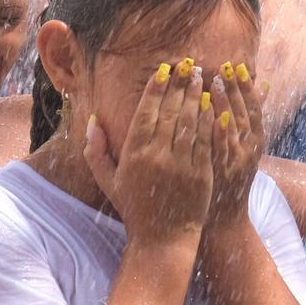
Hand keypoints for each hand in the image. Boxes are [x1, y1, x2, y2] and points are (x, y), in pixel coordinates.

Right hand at [82, 58, 214, 246]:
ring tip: (201, 77)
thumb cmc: (134, 209)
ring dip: (196, 96)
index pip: (146, 112)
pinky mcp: (202, 173)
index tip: (164, 69)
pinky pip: (206, 139)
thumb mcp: (108, 181)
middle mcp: (158, 156)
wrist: (163, 240)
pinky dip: (210, 119)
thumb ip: (96, 151)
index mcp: (134, 155)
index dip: (156, 88)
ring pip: (191, 121)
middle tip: (187, 65)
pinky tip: (213, 104)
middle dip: (179, 85)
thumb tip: (92, 121)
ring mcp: (182, 164)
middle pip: (170, 111)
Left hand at [204, 61, 264, 231]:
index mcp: (255, 144)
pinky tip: (210, 114)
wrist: (222, 218)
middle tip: (226, 66)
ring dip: (226, 104)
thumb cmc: (230, 178)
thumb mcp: (245, 146)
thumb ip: (251, 117)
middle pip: (244, 115)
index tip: (239, 65)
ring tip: (215, 81)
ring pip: (232, 129)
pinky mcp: (217, 173)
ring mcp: (233, 163)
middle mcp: (248, 152)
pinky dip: (216, 130)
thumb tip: (264, 84)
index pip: (254, 109)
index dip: (247, 88)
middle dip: (236, 89)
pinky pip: (217, 149)